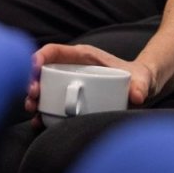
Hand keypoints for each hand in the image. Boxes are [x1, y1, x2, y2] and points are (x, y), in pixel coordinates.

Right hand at [25, 43, 157, 116]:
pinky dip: (43, 111)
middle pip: (44, 71)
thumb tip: (137, 96)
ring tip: (33, 110)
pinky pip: (52, 102)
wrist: (140, 88)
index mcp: (83, 56)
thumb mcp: (141, 80)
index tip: (32, 71)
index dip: (39, 57)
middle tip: (32, 98)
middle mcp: (72, 68)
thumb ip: (141, 86)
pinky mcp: (71, 98)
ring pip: (44, 88)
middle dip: (32, 82)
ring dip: (34, 98)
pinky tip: (39, 121)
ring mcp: (70, 83)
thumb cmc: (138, 78)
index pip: (55, 51)